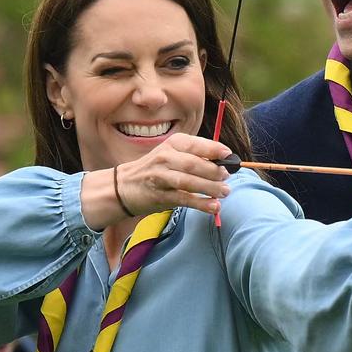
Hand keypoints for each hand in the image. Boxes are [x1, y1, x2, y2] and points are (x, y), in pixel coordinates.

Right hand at [82, 134, 231, 228]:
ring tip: (225, 192)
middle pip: (195, 163)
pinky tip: (213, 207)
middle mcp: (165, 157)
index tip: (229, 155)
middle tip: (227, 177)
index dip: (214, 149)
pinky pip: (184, 199)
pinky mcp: (159, 195)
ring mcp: (161, 176)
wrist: (123, 186)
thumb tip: (224, 164)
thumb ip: (195, 157)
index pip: (196, 144)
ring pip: (189, 181)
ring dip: (210, 187)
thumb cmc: (155, 170)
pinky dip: (200, 203)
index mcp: (172, 144)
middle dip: (214, 171)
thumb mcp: (172, 156)